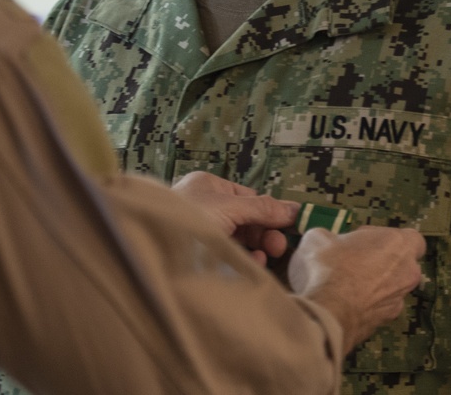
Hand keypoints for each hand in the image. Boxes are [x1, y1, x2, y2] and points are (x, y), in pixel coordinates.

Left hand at [171, 171, 299, 264]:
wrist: (154, 251)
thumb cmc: (187, 219)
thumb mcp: (229, 208)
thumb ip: (263, 208)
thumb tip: (296, 209)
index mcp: (208, 186)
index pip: (248, 197)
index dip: (270, 212)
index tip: (290, 228)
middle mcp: (204, 204)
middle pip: (246, 218)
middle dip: (265, 233)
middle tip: (280, 247)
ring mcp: (201, 229)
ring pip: (239, 237)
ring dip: (256, 247)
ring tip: (267, 257)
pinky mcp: (200, 253)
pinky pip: (229, 252)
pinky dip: (243, 257)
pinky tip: (252, 263)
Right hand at [288, 226, 425, 349]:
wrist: (327, 313)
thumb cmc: (328, 265)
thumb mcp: (319, 237)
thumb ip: (332, 238)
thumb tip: (327, 242)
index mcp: (397, 244)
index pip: (413, 239)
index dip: (390, 238)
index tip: (367, 240)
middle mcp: (407, 273)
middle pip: (402, 265)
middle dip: (382, 263)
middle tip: (354, 261)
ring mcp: (399, 300)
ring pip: (391, 288)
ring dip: (374, 285)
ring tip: (344, 286)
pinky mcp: (386, 321)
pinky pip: (378, 308)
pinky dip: (365, 305)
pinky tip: (343, 304)